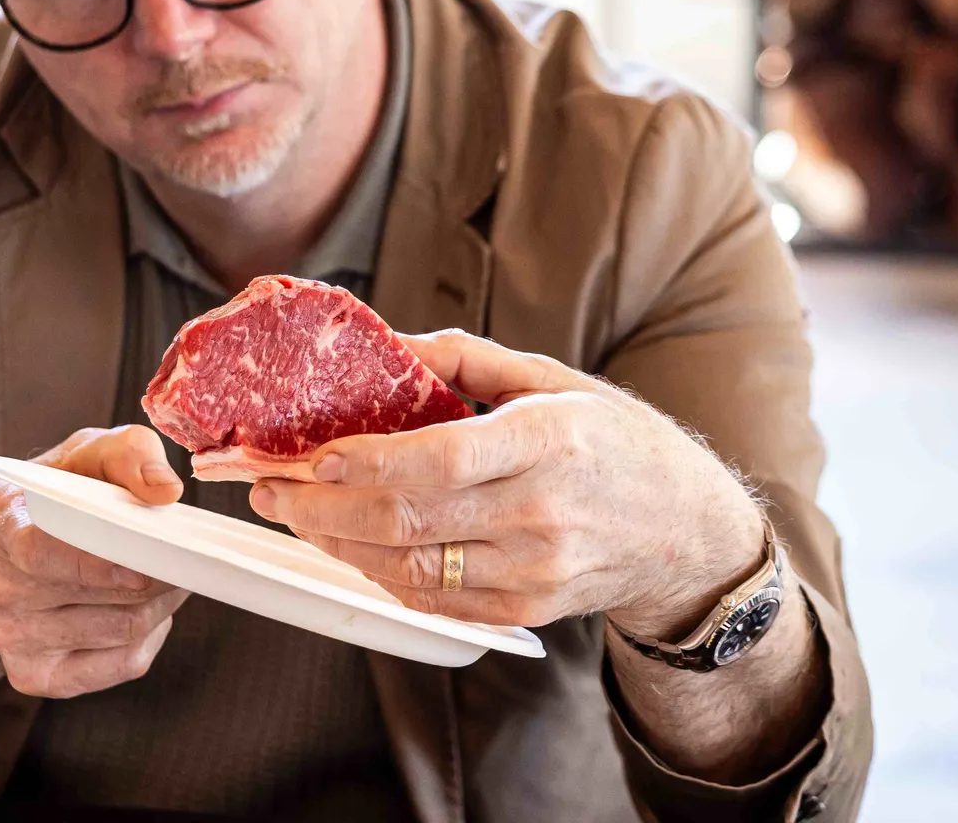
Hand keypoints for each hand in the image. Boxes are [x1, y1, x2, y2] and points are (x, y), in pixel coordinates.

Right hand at [0, 425, 190, 697]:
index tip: (142, 563)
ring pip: (120, 631)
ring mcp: (16, 639)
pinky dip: (151, 636)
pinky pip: (120, 664)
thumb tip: (166, 491)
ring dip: (162, 603)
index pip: (38, 553)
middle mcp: (0, 590)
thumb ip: (126, 454)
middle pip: (98, 596)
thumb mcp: (82, 455)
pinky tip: (147, 608)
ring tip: (172, 575)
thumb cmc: (53, 499)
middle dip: (157, 574)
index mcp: (2, 526)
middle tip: (190, 555)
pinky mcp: (38, 676)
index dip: (93, 564)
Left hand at [247, 331, 763, 637]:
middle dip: (323, 511)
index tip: (312, 458)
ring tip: (296, 516)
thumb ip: (463, 360)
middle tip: (272, 491)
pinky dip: (381, 574)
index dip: (365, 464)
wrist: (685, 530)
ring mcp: (534, 571)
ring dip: (338, 546)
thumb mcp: (553, 378)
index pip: (438, 461)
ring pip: (410, 567)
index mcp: (548, 442)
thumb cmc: (614, 443)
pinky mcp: (524, 612)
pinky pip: (433, 599)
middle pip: (409, 522)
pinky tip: (352, 547)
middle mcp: (541, 513)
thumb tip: (385, 346)